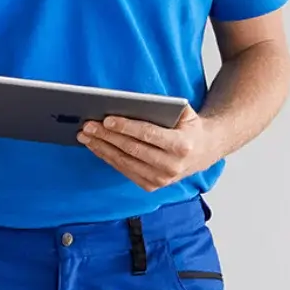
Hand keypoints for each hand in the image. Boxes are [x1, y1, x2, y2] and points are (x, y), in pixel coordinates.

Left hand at [79, 106, 219, 191]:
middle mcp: (172, 166)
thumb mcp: (184, 112)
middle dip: (106, 136)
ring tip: (85, 135)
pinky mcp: (151, 186)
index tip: (106, 120)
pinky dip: (107, 157)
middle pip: (131, 149)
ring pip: (124, 162)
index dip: (125, 127)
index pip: (147, 135)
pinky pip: (124, 170)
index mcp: (182, 146)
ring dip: (101, 148)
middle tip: (88, 125)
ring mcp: (161, 179)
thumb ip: (163, 107)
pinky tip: (95, 146)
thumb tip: (129, 103)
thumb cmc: (190, 128)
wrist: (204, 151)